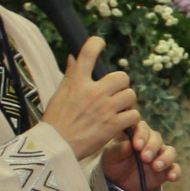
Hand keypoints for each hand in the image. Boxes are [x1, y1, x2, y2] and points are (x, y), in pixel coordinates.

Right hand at [43, 36, 140, 161]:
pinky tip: (121, 122)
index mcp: (77, 82)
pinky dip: (130, 119)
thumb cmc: (55, 121)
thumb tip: (72, 57)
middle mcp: (92, 92)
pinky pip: (134, 115)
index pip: (88, 52)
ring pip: (130, 95)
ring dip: (126, 102)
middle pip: (121, 76)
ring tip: (117, 109)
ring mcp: (104, 108)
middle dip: (120, 85)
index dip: (96, 43)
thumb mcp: (59, 94)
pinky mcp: (113, 125)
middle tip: (114, 94)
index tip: (100, 43)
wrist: (55, 148)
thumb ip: (70, 75)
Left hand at [102, 120, 179, 190]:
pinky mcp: (166, 169)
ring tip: (156, 167)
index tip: (137, 145)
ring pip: (170, 151)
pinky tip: (172, 177)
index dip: (141, 135)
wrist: (118, 181)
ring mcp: (160, 154)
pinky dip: (175, 171)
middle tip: (145, 158)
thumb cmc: (114, 162)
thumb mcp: (111, 156)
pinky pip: (175, 168)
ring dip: (165, 158)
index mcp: (136, 133)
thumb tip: (128, 144)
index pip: (142, 127)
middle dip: (152, 147)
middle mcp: (151, 141)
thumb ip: (119, 149)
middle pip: (157, 138)